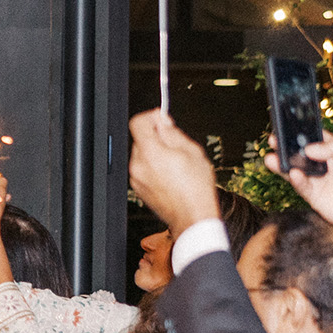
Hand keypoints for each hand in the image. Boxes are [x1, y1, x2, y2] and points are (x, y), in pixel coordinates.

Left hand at [127, 109, 220, 233]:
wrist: (192, 215)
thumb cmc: (196, 187)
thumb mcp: (191, 150)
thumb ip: (172, 132)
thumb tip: (162, 121)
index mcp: (150, 153)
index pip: (137, 123)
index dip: (150, 117)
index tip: (161, 118)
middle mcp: (138, 165)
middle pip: (140, 139)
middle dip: (156, 136)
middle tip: (176, 142)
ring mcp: (136, 178)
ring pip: (141, 155)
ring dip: (155, 152)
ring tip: (176, 161)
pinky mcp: (138, 188)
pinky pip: (143, 169)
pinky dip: (153, 166)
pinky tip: (170, 173)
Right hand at [267, 130, 332, 231]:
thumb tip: (309, 149)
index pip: (317, 139)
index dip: (304, 132)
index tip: (291, 127)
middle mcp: (323, 165)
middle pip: (301, 154)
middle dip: (286, 147)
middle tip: (274, 140)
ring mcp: (317, 180)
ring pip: (296, 171)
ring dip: (282, 165)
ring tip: (271, 159)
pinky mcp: (314, 196)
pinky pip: (303, 187)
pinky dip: (297, 181)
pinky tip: (293, 174)